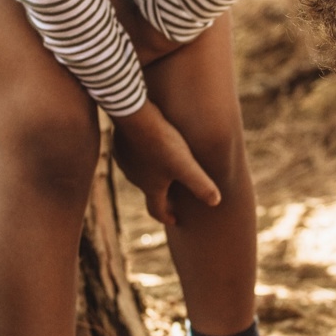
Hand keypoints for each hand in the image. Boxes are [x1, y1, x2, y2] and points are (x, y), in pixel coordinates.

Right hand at [110, 103, 221, 225]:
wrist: (133, 115)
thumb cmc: (160, 142)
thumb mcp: (185, 165)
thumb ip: (201, 184)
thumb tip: (216, 202)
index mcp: (151, 187)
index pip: (157, 209)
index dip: (166, 216)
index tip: (174, 219)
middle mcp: (135, 179)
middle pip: (149, 191)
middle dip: (161, 193)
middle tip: (173, 193)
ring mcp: (125, 162)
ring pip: (139, 172)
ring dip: (150, 173)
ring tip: (163, 166)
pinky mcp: (120, 146)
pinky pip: (132, 155)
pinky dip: (142, 155)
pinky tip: (149, 145)